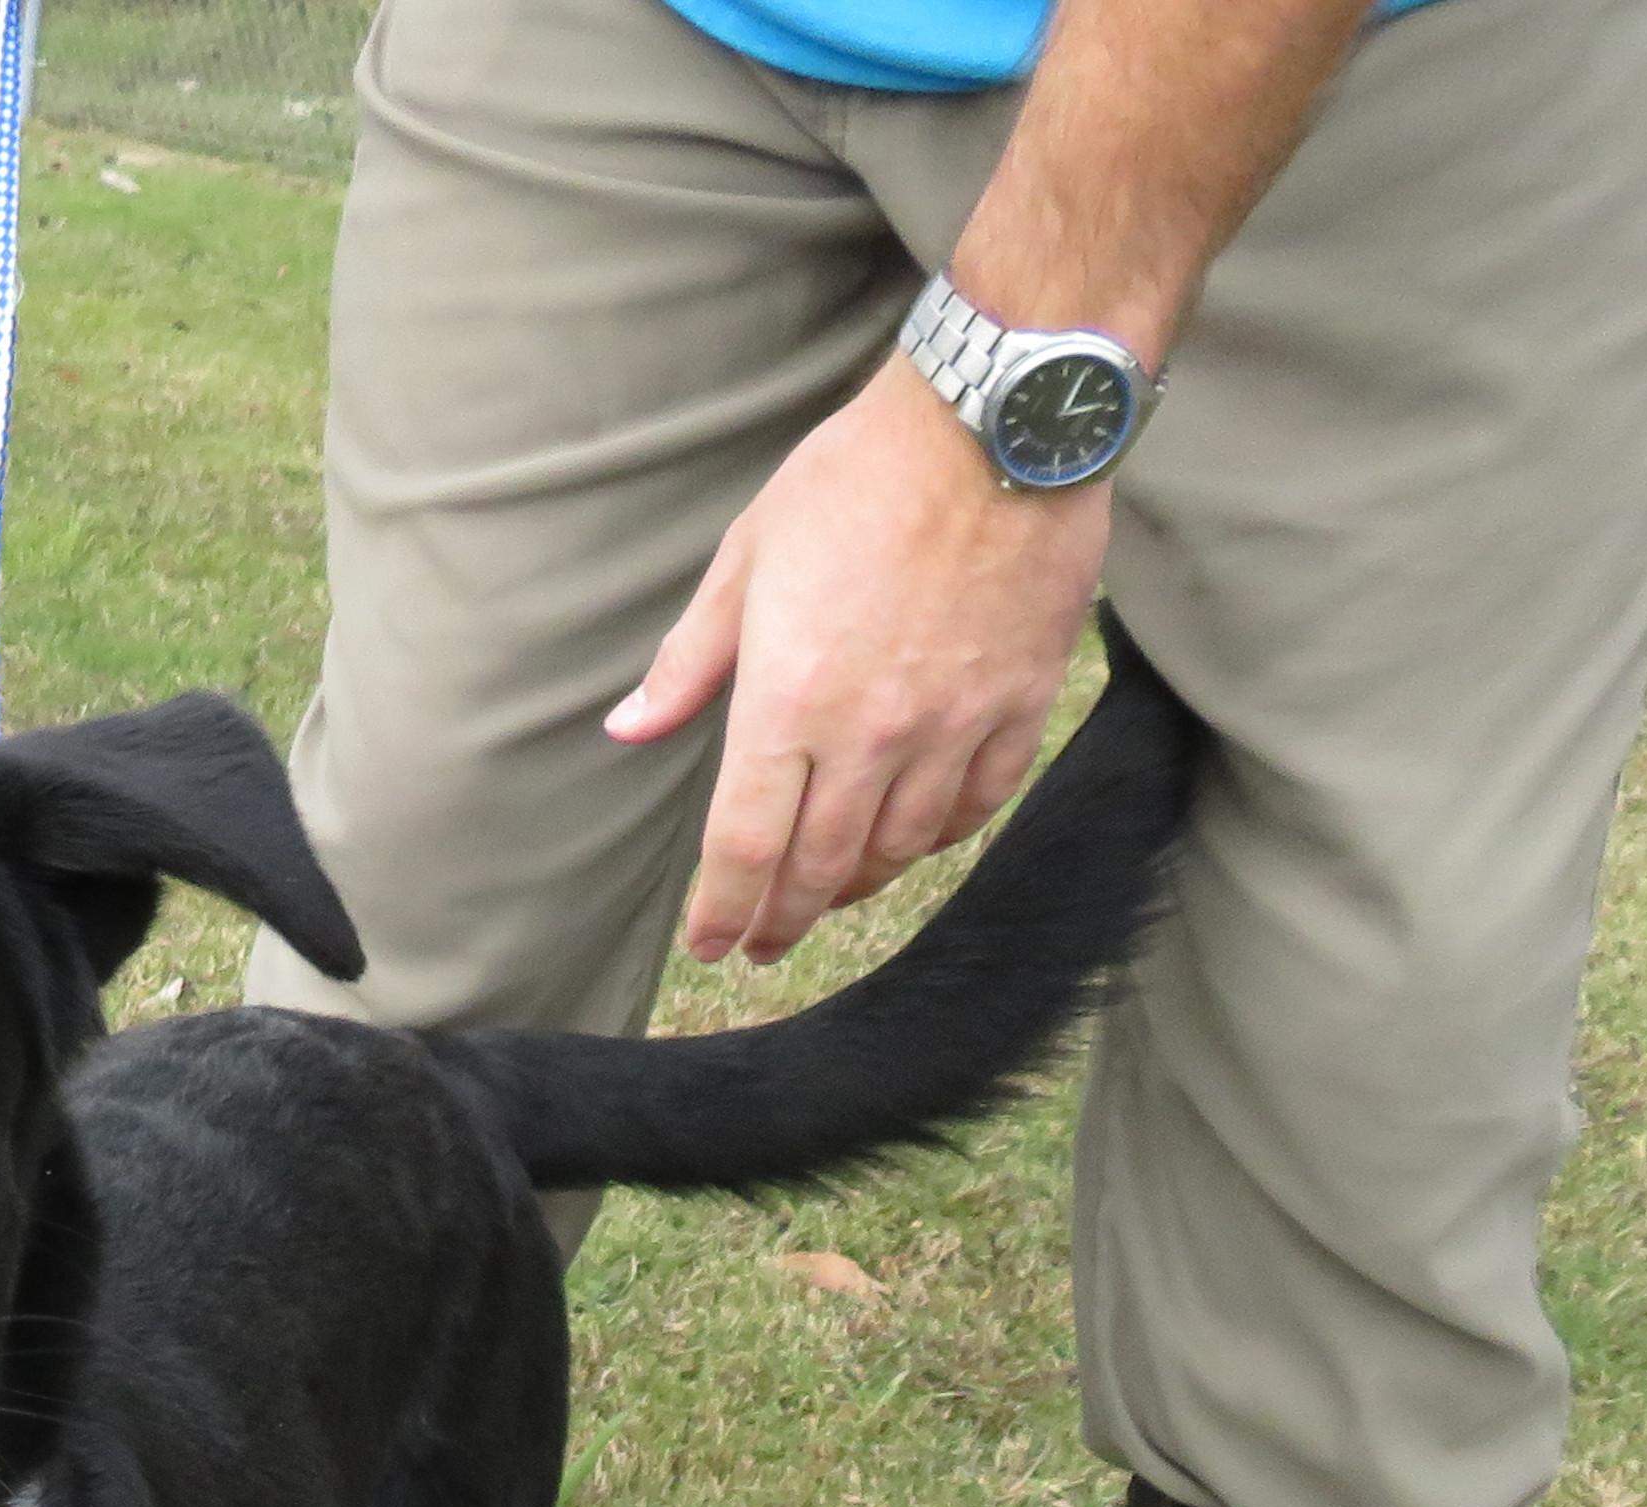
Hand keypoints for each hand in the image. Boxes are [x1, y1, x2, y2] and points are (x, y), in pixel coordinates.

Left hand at [605, 352, 1113, 964]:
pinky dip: (939, 837)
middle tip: (763, 941)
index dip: (722, 913)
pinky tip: (912, 840)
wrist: (995, 421)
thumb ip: (690, 659)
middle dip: (781, 918)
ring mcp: (951, 725)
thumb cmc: (858, 476)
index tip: (710, 946)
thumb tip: (628, 727)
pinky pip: (976, 805)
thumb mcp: (748, 557)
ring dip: (856, 884)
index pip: (744, 848)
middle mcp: (870, 734)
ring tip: (828, 893)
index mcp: (789, 702)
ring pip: (899, 848)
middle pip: (818, 868)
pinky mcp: (1018, 704)